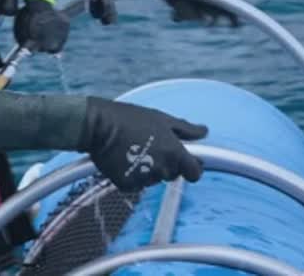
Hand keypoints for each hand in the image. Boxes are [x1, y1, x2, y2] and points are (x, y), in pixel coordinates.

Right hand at [79, 97, 207, 191]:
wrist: (98, 125)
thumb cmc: (131, 118)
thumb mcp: (162, 119)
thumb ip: (186, 129)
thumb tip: (204, 131)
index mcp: (174, 153)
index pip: (195, 174)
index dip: (193, 168)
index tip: (188, 162)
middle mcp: (161, 169)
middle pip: (172, 174)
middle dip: (166, 163)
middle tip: (152, 146)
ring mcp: (144, 179)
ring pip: (154, 179)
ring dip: (149, 169)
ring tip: (135, 149)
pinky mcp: (126, 185)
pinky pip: (136, 184)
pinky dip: (132, 175)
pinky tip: (124, 158)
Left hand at [110, 0, 240, 26]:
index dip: (231, 8)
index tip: (238, 22)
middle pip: (210, 5)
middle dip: (211, 15)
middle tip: (211, 23)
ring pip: (195, 9)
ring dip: (191, 15)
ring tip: (179, 14)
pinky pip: (182, 8)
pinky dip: (180, 13)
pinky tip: (175, 16)